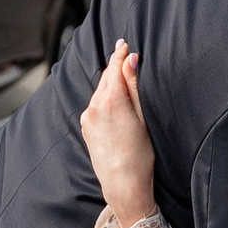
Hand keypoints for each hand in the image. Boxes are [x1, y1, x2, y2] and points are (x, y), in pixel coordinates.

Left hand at [80, 38, 157, 225]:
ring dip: (109, 81)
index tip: (124, 43)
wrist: (122, 184)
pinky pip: (95, 103)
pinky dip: (103, 95)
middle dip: (114, 65)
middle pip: (105, 77)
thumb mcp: (142, 117)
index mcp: (110, 101)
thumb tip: (130, 60)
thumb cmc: (139, 155)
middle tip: (123, 50)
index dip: (120, 54)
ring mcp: (87, 117)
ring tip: (120, 73)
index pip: (115, 68)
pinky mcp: (85, 127)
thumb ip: (134, 86)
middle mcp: (94, 106)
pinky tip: (113, 97)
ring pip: (99, 90)